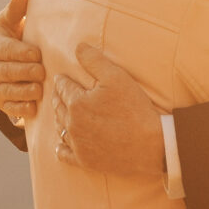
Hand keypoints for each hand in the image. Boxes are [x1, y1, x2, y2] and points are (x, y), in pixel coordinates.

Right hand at [0, 0, 43, 125]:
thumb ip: (16, 11)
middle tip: (41, 71)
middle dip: (24, 72)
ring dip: (24, 92)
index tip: (36, 54)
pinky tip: (34, 107)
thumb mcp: (13, 22)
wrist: (14, 60)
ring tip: (39, 90)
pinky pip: (11, 108)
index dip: (19, 53)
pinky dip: (21, 109)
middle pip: (6, 72)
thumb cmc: (17, 36)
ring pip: (9, 91)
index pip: (5, 50)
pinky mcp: (3, 103)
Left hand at [52, 44, 165, 178]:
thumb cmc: (135, 109)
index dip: (62, 80)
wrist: (150, 145)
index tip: (60, 77)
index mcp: (77, 103)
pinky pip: (64, 154)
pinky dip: (61, 147)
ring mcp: (78, 145)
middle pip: (58, 107)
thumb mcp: (117, 77)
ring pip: (60, 128)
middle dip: (58, 97)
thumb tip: (78, 47)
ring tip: (60, 112)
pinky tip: (62, 144)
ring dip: (59, 118)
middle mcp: (72, 125)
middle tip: (58, 92)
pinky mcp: (85, 161)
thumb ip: (94, 60)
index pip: (63, 87)